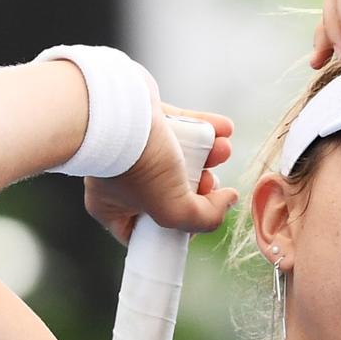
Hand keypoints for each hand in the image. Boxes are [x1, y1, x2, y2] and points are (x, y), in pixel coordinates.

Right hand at [83, 102, 237, 245]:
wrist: (120, 109)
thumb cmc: (136, 164)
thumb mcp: (171, 210)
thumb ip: (203, 218)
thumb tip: (227, 202)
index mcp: (113, 207)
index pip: (146, 230)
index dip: (174, 230)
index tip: (195, 220)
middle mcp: (123, 178)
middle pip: (172, 192)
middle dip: (200, 186)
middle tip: (208, 180)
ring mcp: (136, 147)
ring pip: (183, 157)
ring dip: (211, 154)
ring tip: (223, 149)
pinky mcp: (149, 119)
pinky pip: (184, 126)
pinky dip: (206, 127)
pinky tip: (224, 128)